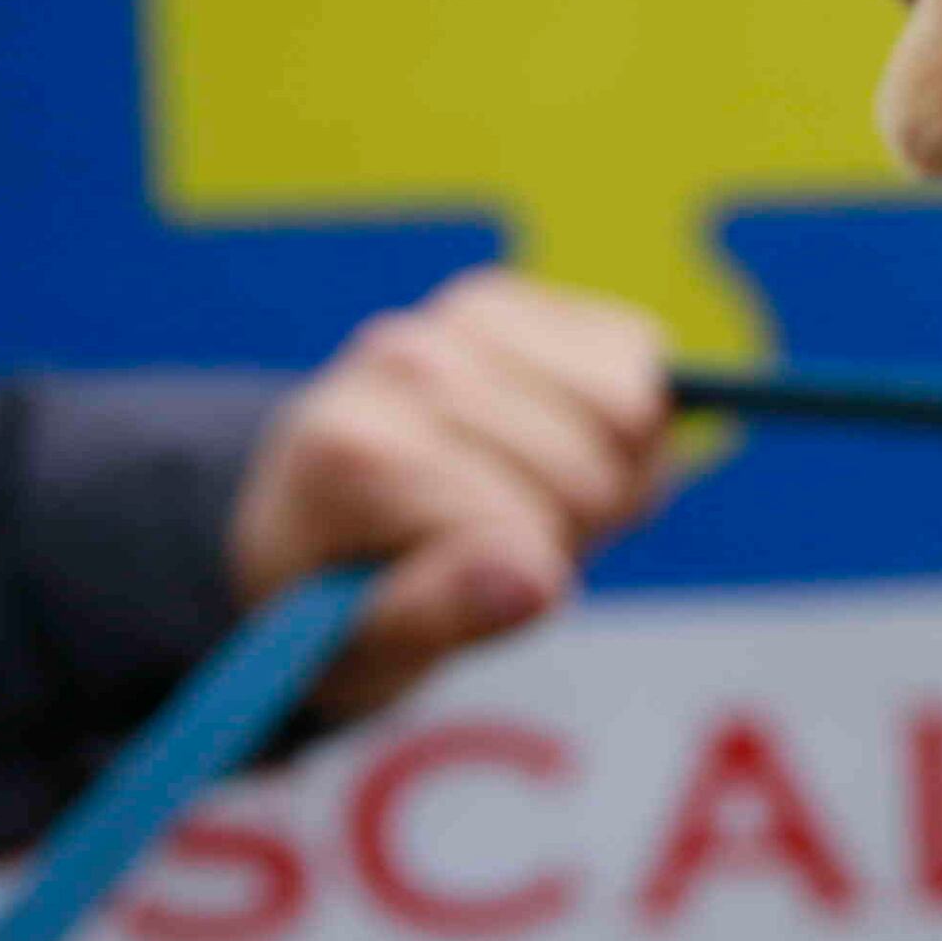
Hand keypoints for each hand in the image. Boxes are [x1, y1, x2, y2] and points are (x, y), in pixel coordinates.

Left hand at [227, 270, 671, 718]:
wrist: (307, 511)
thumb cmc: (341, 592)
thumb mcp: (373, 642)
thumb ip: (445, 612)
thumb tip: (533, 582)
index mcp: (356, 452)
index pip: (525, 539)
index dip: (531, 584)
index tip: (474, 587)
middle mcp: (401, 363)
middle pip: (588, 477)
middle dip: (572, 529)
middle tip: (504, 536)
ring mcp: (456, 317)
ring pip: (627, 414)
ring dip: (608, 472)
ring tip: (533, 489)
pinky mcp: (515, 298)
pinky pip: (634, 354)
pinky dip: (628, 412)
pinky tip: (566, 434)